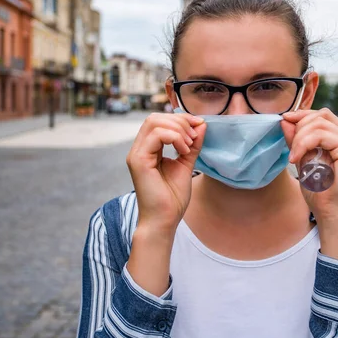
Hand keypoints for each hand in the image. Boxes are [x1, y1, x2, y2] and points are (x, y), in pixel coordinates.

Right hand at [126, 112, 205, 233]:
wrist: (164, 220)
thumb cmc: (172, 198)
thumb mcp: (186, 165)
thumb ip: (192, 145)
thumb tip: (201, 124)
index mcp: (148, 149)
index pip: (160, 121)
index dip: (181, 118)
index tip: (199, 125)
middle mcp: (139, 149)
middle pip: (155, 117)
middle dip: (180, 121)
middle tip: (194, 136)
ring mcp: (136, 154)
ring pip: (154, 122)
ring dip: (178, 129)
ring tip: (189, 145)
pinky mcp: (138, 160)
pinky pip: (156, 135)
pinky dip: (174, 138)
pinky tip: (184, 151)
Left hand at [281, 108, 337, 220]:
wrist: (329, 212)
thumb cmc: (318, 190)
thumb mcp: (302, 159)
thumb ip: (296, 139)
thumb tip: (285, 120)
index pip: (322, 115)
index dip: (302, 115)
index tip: (284, 120)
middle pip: (321, 115)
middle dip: (299, 127)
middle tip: (291, 149)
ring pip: (320, 123)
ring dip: (300, 138)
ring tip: (294, 157)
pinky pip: (322, 135)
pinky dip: (304, 144)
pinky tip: (297, 159)